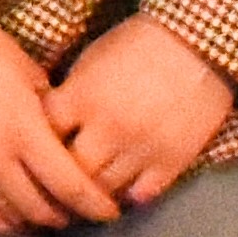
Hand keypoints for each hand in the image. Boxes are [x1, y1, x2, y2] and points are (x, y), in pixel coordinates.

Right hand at [0, 10, 117, 229]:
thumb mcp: (29, 73)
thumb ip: (51, 115)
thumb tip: (67, 143)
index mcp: (24, 128)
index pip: (70, 185)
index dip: (95, 204)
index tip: (108, 209)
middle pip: (41, 208)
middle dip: (66, 213)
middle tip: (75, 206)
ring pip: (10, 215)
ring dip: (33, 217)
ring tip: (44, 208)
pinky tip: (11, 215)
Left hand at [47, 19, 234, 210]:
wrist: (196, 43)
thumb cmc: (137, 44)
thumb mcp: (91, 59)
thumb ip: (72, 94)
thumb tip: (55, 124)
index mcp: (83, 97)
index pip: (44, 134)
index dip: (40, 140)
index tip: (43, 142)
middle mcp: (108, 127)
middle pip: (72, 170)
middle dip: (66, 171)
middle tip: (66, 173)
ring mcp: (141, 148)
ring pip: (105, 189)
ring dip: (97, 188)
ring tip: (94, 183)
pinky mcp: (172, 161)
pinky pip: (142, 194)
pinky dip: (131, 194)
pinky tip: (126, 186)